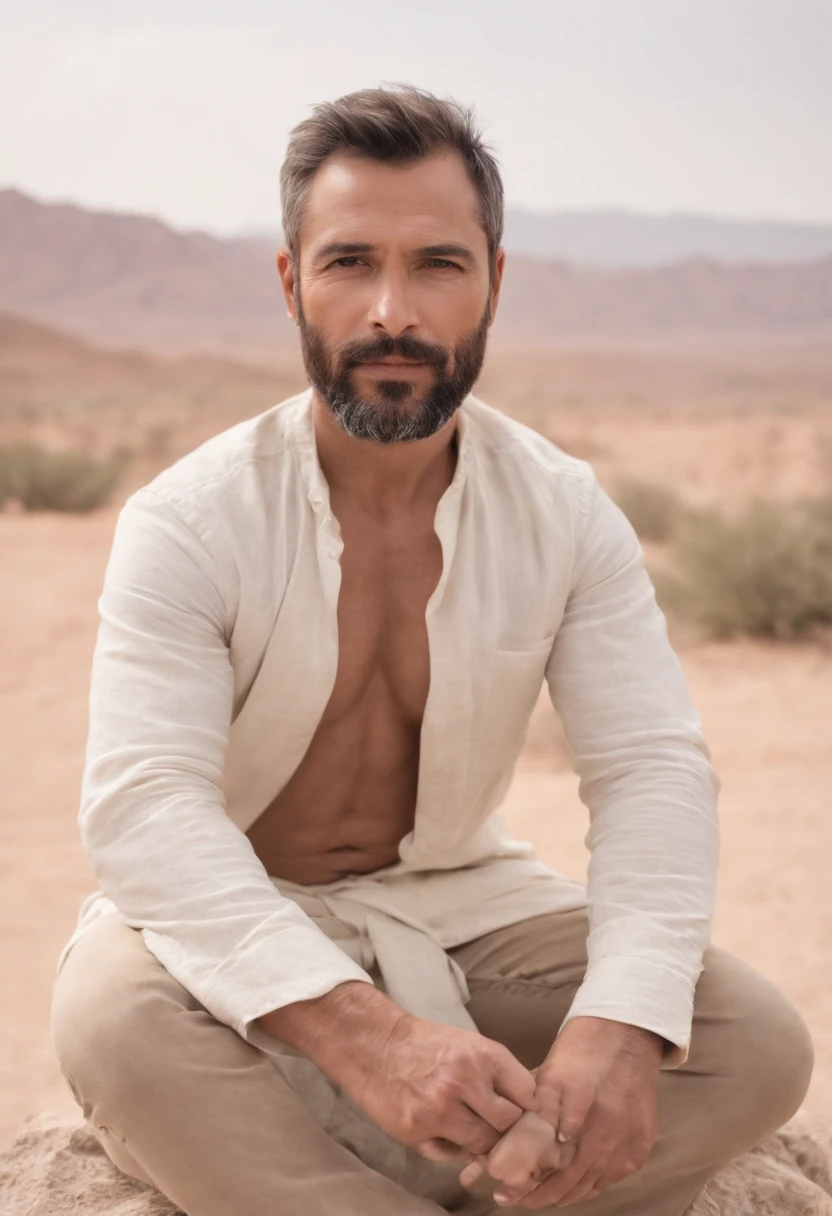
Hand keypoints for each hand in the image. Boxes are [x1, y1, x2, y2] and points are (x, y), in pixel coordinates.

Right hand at [341, 1012, 536, 1159]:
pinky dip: (454, 1149)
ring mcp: (439, 1109)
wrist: (375, 1045)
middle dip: (508, 1128)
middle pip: (509, 1124)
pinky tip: (447, 1133)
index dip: (528, 1106)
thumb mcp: (467, 1044)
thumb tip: (524, 1110)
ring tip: (474, 1131)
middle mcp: (463, 1080)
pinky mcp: (417, 1131)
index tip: (523, 1112)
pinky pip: (451, 1154)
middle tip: (500, 1128)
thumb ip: (495, 1074)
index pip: (527, 1093)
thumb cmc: (425, 1044)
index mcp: (481, 1054)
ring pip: (483, 1144)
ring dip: (483, 1142)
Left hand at [474, 1017, 663, 1207]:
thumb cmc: (582, 1052)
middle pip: (573, 1180)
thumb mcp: (551, 1075)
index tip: (507, 1192)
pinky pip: (615, 1175)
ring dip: (569, 1193)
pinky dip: (595, 1183)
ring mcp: (628, 1141)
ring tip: (545, 1198)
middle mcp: (608, 1134)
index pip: (552, 1167)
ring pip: (594, 1182)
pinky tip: (579, 1186)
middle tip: (519, 1200)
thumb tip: (519, 1145)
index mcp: (582, 1117)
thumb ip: (539, 1111)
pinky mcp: (642, 1143)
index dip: (529, 1184)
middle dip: (543, 1195)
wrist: (624, 1034)